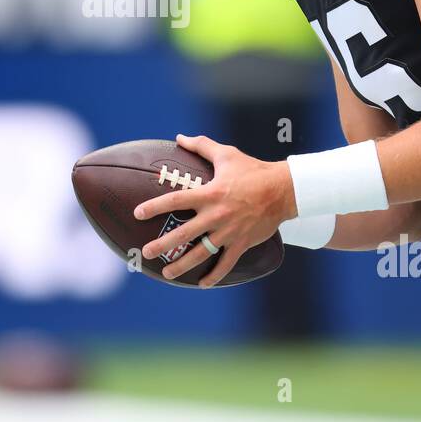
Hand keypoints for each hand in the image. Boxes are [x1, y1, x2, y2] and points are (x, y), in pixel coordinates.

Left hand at [134, 133, 296, 286]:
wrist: (282, 190)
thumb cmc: (252, 170)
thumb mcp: (226, 154)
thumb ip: (201, 145)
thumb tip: (179, 137)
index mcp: (209, 194)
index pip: (175, 201)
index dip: (155, 206)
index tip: (138, 213)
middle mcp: (216, 215)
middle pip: (183, 233)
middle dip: (162, 244)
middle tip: (145, 252)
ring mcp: (228, 232)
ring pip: (201, 253)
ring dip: (182, 265)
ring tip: (166, 273)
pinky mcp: (241, 243)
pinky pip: (226, 263)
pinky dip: (214, 276)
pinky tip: (202, 284)